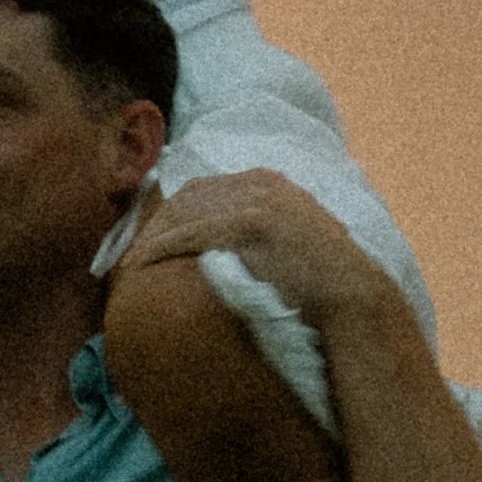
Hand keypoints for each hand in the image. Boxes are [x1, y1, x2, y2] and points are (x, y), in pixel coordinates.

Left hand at [114, 172, 381, 321]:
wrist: (352, 298)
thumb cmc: (325, 283)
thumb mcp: (296, 240)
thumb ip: (267, 231)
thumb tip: (245, 250)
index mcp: (269, 183)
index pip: (204, 189)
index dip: (174, 213)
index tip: (153, 236)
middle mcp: (258, 183)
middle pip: (187, 196)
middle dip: (156, 222)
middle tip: (132, 250)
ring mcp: (252, 201)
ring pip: (181, 214)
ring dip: (152, 237)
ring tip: (129, 262)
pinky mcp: (245, 225)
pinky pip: (187, 235)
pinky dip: (160, 249)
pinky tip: (141, 266)